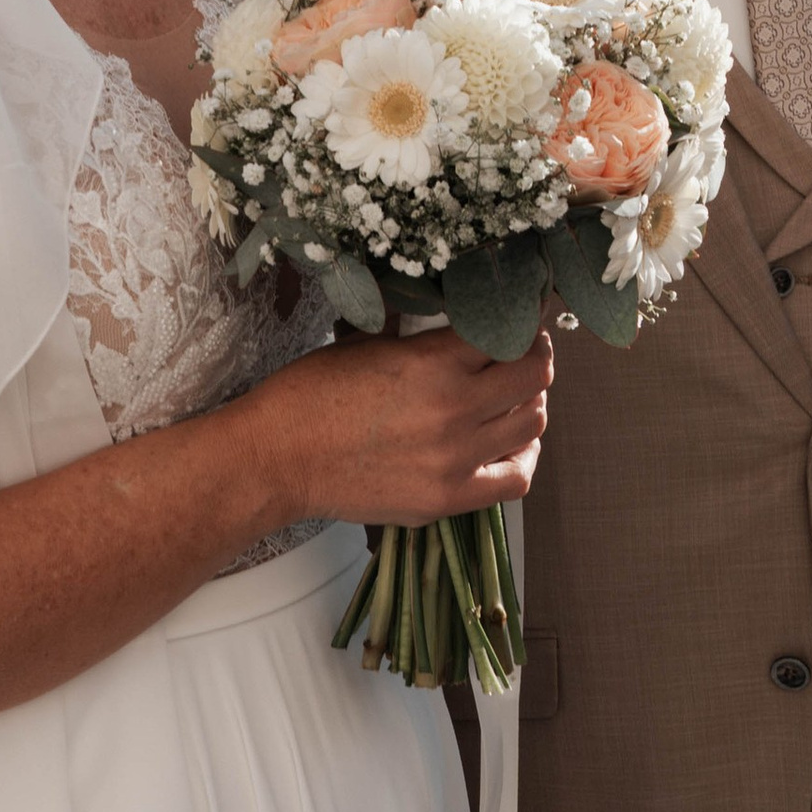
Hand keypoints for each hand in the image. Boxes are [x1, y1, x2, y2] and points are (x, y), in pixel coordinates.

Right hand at [256, 325, 551, 530]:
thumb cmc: (309, 396)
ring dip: (531, 404)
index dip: (523, 323)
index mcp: (433, 362)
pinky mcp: (446, 498)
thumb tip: (450, 313)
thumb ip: (416, 332)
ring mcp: (454, 458)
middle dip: (535, 358)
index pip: (510, 334)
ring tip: (516, 397)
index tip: (522, 321)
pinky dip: (524, 457)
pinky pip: (516, 479)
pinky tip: (512, 445)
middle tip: (525, 353)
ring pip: (532, 424)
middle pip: (534, 376)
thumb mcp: (364, 342)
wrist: (276, 459)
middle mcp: (453, 409)